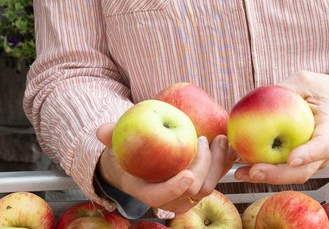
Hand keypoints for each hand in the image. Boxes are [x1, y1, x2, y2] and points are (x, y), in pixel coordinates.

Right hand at [96, 123, 234, 214]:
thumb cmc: (131, 151)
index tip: (186, 175)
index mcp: (147, 190)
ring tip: (219, 139)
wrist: (144, 160)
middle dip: (202, 167)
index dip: (173, 189)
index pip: (161, 196)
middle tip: (202, 140)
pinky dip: (225, 161)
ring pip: (209, 185)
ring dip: (218, 164)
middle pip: (192, 191)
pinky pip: (217, 176)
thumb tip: (101, 132)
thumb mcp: (118, 142)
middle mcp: (170, 197)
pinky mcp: (202, 182)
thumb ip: (110, 137)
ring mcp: (188, 192)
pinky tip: (227, 143)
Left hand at [232, 71, 328, 184]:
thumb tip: (259, 94)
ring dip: (266, 177)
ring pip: (291, 175)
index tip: (292, 159)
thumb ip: (287, 88)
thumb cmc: (325, 91)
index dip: (307, 155)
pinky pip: (284, 170)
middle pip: (303, 170)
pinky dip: (265, 170)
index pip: (322, 146)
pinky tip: (242, 166)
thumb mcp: (307, 81)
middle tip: (253, 171)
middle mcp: (324, 151)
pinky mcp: (302, 162)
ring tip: (240, 173)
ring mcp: (314, 160)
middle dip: (276, 175)